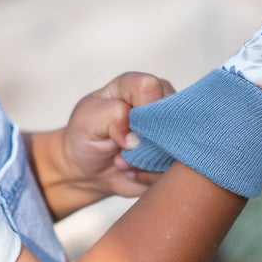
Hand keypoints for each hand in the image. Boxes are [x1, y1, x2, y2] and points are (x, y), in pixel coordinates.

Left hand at [27, 72, 174, 219]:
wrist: (87, 170)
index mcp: (136, 86)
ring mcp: (171, 129)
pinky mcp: (174, 154)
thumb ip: (113, 116)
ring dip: (146, 161)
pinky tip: (135, 171)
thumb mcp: (88, 120)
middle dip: (143, 142)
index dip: (138, 109)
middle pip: (170, 115)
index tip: (123, 128)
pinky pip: (175, 168)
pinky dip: (151, 175)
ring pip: (175, 145)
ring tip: (125, 160)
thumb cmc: (85, 136)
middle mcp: (160, 102)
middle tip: (122, 150)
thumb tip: (137, 138)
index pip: (150, 86)